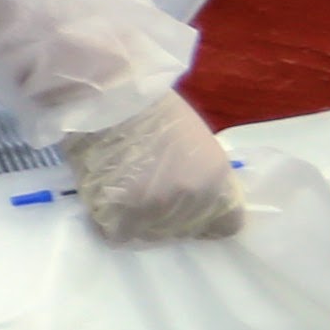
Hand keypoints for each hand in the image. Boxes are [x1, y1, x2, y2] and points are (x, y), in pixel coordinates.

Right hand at [66, 91, 245, 244]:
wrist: (106, 93)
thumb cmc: (150, 108)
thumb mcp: (196, 141)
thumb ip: (201, 176)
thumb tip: (191, 200)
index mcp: (217, 181)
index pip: (225, 226)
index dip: (205, 220)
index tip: (189, 211)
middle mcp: (191, 201)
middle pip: (180, 232)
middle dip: (165, 218)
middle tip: (144, 192)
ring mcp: (154, 210)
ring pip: (147, 235)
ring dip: (135, 220)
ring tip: (120, 190)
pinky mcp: (117, 213)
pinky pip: (114, 233)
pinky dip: (108, 220)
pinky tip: (104, 197)